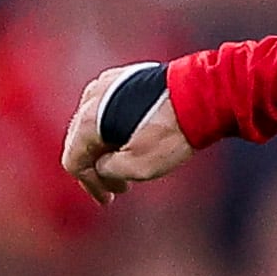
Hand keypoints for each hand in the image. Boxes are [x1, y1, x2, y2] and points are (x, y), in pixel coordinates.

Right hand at [61, 64, 196, 203]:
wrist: (202, 95)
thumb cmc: (172, 132)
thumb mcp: (138, 167)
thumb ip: (109, 171)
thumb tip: (103, 165)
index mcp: (88, 121)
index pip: (74, 160)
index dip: (90, 185)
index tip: (108, 199)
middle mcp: (91, 98)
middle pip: (81, 141)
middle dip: (99, 168)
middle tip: (119, 187)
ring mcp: (107, 83)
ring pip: (96, 123)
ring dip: (108, 146)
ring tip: (129, 164)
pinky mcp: (125, 76)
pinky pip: (110, 106)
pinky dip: (117, 126)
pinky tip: (135, 138)